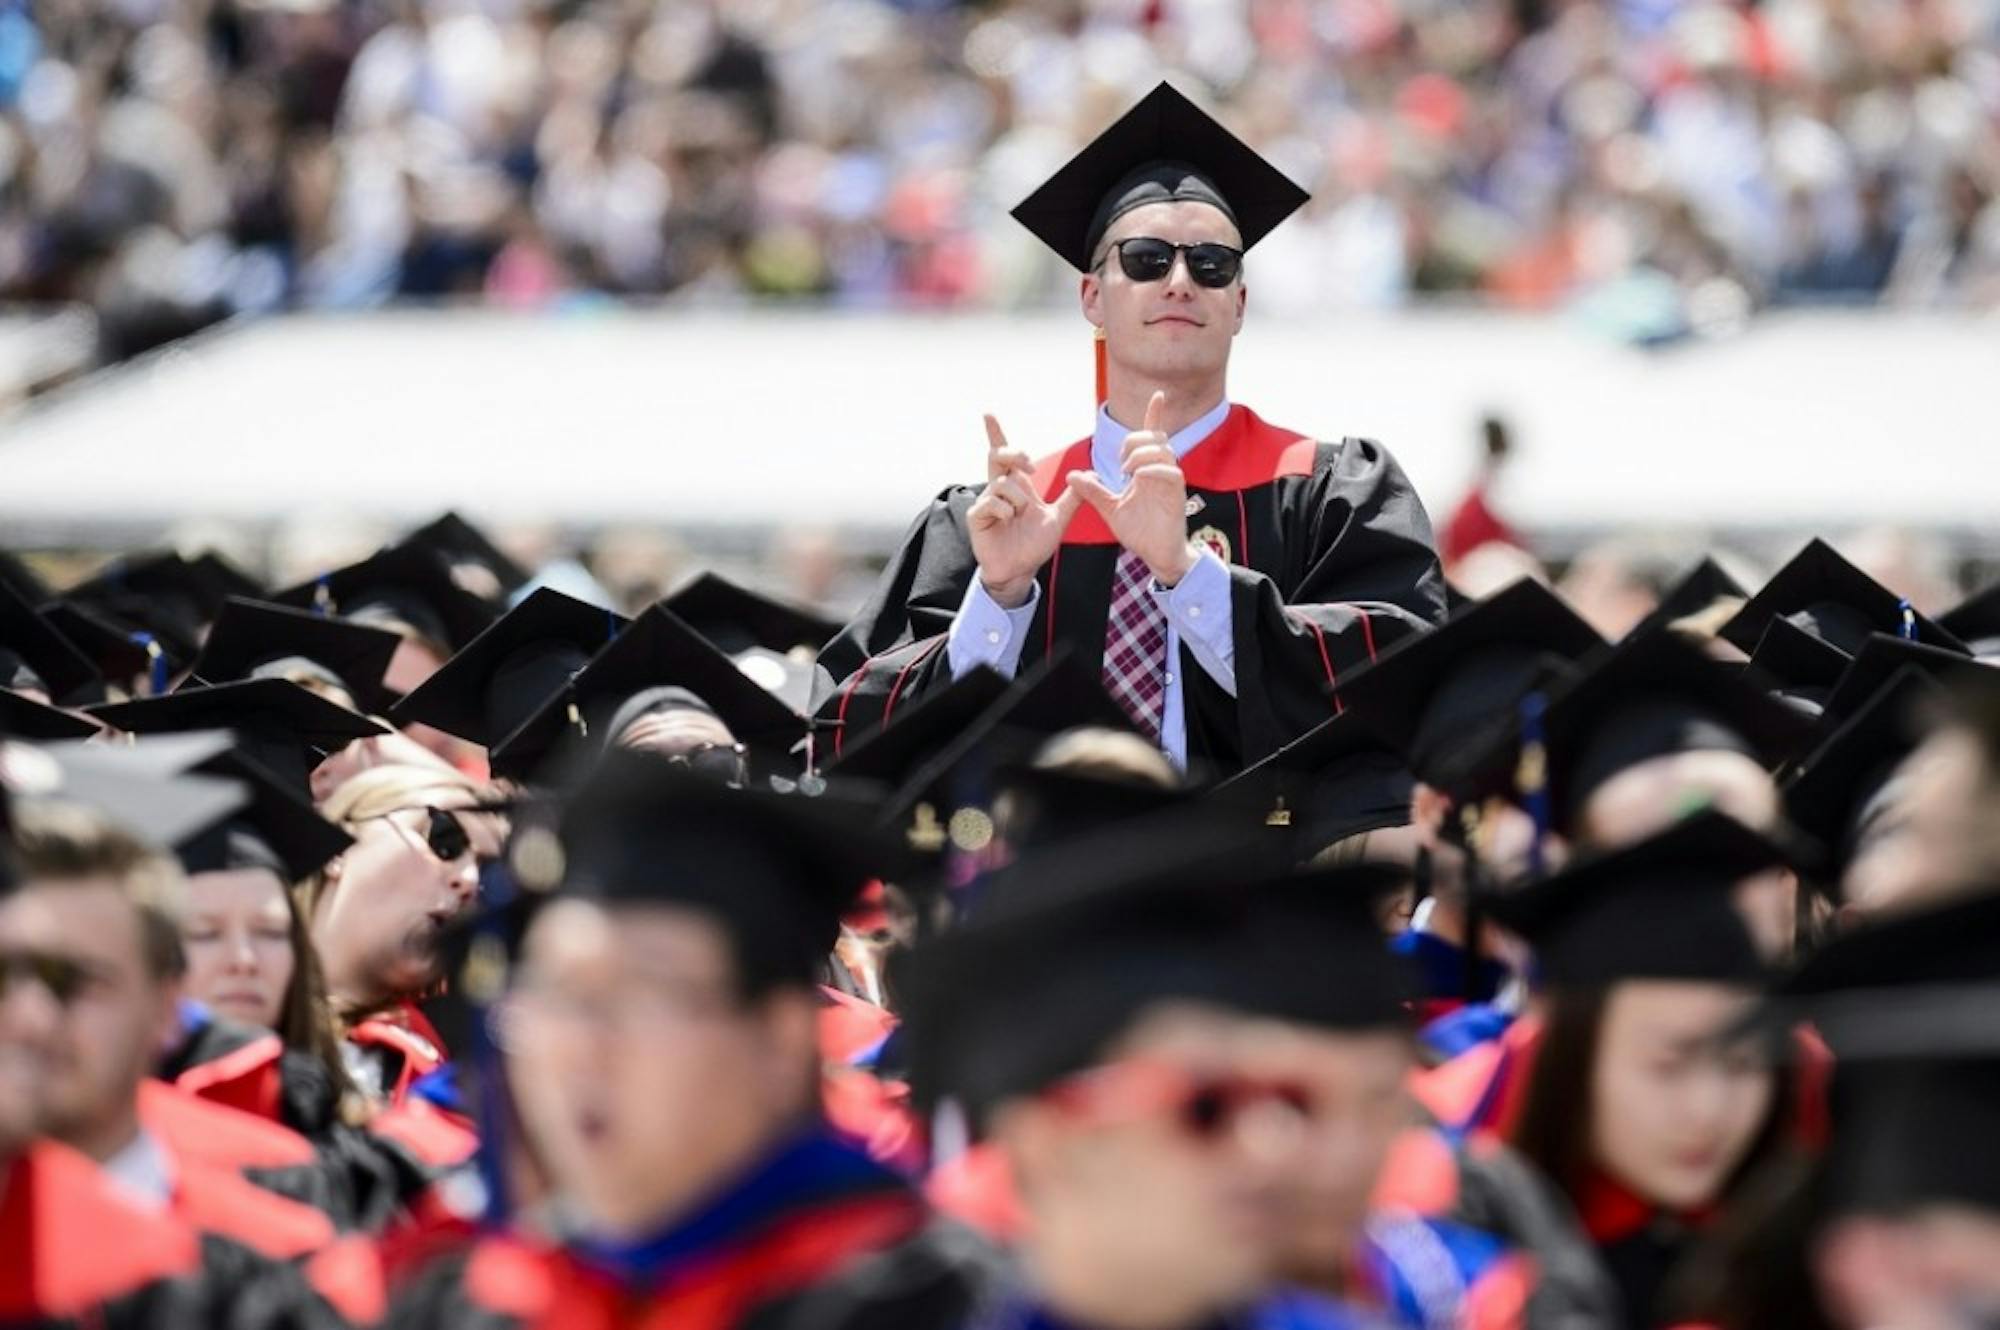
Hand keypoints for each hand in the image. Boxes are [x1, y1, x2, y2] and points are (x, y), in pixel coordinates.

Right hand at [968, 414, 1083, 607]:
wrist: (1020, 570)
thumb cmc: (1034, 545)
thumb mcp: (1058, 519)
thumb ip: (1073, 498)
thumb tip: (1091, 475)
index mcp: (1017, 486)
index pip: (1006, 456)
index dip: (996, 434)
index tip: (989, 415)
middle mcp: (999, 490)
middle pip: (999, 456)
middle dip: (1014, 454)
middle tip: (1031, 466)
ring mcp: (986, 502)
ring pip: (1003, 483)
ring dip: (1018, 499)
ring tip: (1020, 516)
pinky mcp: (976, 517)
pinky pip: (992, 502)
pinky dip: (1005, 510)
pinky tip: (1008, 521)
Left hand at [1065, 391, 1196, 586]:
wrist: (1157, 555)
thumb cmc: (1139, 531)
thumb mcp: (1109, 509)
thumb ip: (1093, 491)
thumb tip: (1072, 475)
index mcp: (1148, 470)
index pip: (1152, 435)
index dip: (1155, 414)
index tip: (1159, 394)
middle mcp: (1161, 470)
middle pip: (1155, 436)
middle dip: (1134, 440)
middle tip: (1119, 461)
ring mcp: (1170, 481)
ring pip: (1162, 449)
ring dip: (1140, 453)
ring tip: (1125, 470)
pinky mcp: (1177, 494)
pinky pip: (1170, 470)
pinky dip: (1152, 468)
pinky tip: (1137, 477)